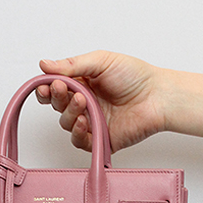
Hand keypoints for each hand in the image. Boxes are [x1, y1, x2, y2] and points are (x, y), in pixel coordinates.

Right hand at [36, 50, 165, 152]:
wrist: (157, 97)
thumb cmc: (135, 77)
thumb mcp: (102, 61)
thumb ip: (72, 64)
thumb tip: (45, 65)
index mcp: (83, 83)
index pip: (56, 88)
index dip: (47, 88)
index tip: (45, 85)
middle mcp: (84, 103)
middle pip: (57, 105)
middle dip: (56, 97)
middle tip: (62, 89)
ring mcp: (90, 122)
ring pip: (66, 123)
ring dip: (69, 111)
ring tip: (82, 102)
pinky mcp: (98, 139)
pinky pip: (78, 141)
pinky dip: (76, 132)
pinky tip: (82, 121)